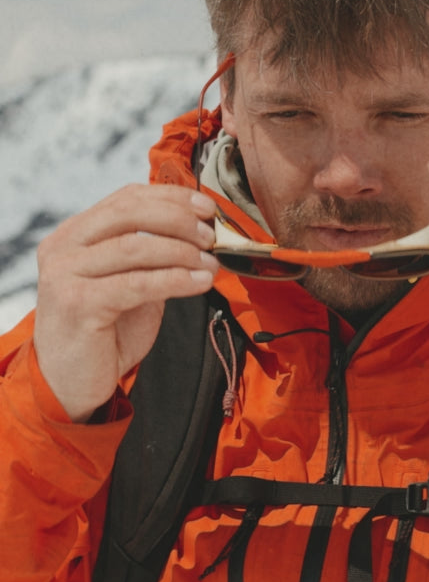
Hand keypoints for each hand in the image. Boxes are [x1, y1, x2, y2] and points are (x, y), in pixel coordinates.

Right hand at [33, 184, 218, 421]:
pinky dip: (176, 279)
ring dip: (182, 252)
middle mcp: (63, 247)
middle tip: (210, 235)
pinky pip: (138, 283)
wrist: (72, 383)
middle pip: (129, 213)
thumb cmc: (105, 330)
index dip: (171, 197)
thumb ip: (152, 252)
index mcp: (74, 233)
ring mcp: (65, 274)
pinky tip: (201, 282)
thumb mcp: (129, 280)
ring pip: (135, 246)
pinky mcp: (77, 304)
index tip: (206, 207)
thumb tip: (203, 230)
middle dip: (178, 219)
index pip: (127, 198)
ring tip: (211, 263)